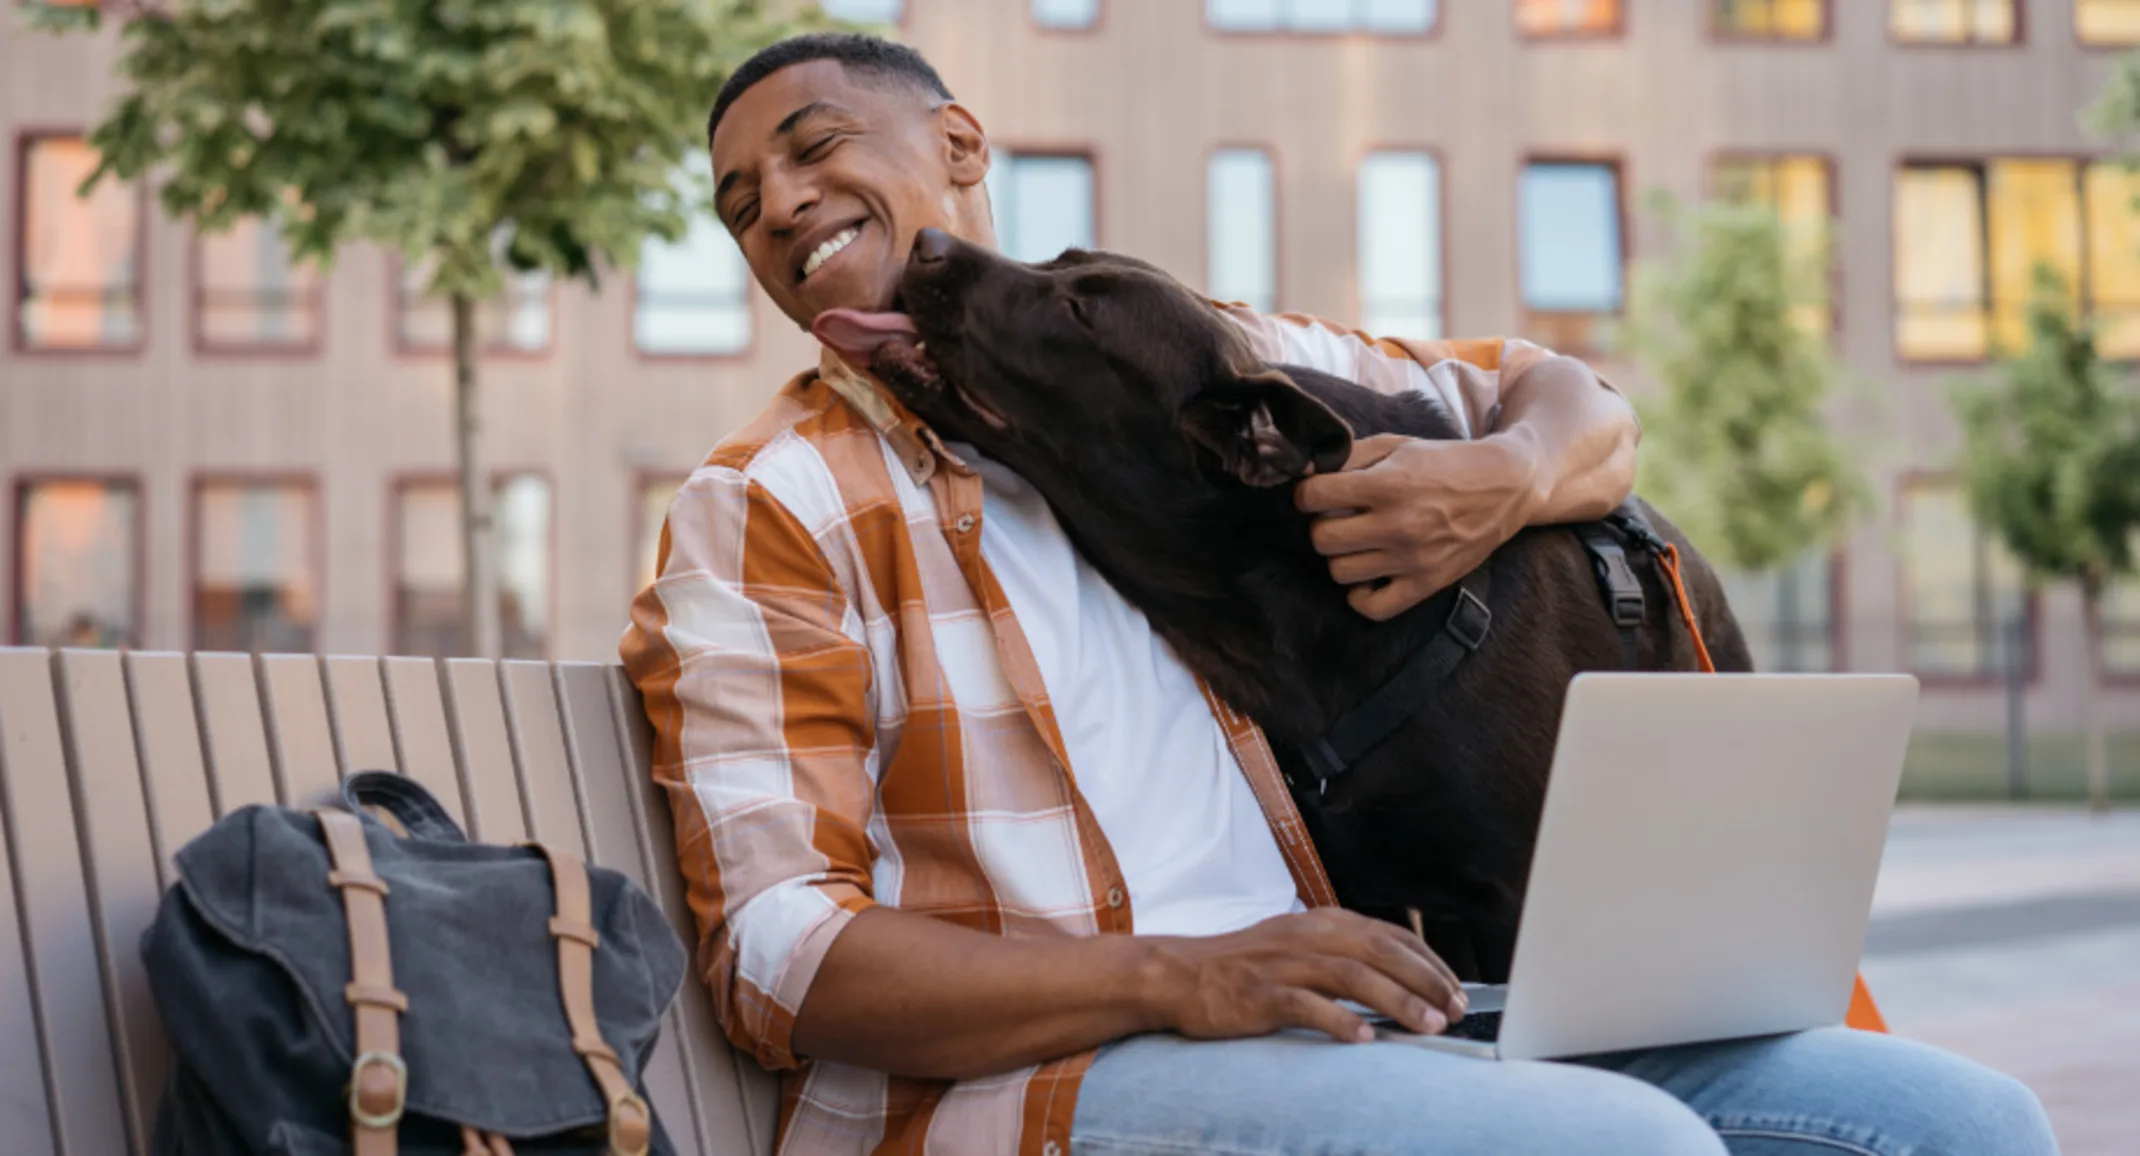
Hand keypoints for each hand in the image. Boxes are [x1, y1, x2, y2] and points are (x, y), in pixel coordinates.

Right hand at [1141, 908, 1466, 1043]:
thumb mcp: (1300, 948)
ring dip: (1397, 1001)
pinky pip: (1307, 1006)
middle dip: (1426, 981)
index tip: (1458, 990)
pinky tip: (1364, 1040)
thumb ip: (1345, 957)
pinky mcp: (1261, 993)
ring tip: (1428, 1026)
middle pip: (1381, 951)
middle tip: (1457, 1011)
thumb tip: (1401, 982)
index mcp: (1323, 922)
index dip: (1430, 963)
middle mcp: (1309, 935)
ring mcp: (1284, 963)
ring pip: (1353, 976)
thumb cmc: (1246, 968)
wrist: (1180, 974)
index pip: (1391, 935)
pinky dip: (1339, 1021)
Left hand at [1294, 434, 1542, 620]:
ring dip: (1342, 555)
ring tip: (1359, 541)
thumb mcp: (1397, 446)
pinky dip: (1361, 595)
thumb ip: (1348, 456)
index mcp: (1390, 484)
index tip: (1317, 493)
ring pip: (1340, 572)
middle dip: (1322, 525)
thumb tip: (1303, 471)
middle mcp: (1398, 525)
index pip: (1315, 496)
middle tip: (1339, 518)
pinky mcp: (1426, 584)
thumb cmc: (1445, 463)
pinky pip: (1372, 607)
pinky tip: (1369, 574)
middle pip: (1322, 539)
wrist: (1505, 487)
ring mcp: (1412, 559)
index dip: (1307, 493)